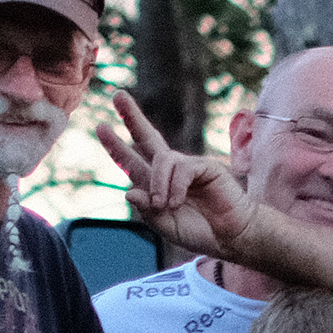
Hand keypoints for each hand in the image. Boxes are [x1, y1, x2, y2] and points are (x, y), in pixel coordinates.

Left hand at [93, 88, 259, 265]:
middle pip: (147, 137)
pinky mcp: (205, 166)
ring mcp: (188, 166)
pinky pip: (182, 168)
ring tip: (163, 205)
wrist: (230, 237)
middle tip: (118, 95)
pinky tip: (177, 202)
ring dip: (157, 184)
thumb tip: (127, 192)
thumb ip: (147, 211)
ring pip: (162, 160)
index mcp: (156, 184)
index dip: (117, 147)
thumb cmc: (200, 232)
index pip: (132, 161)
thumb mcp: (166, 226)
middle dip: (132, 116)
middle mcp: (170, 170)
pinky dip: (175, 187)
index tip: (101, 127)